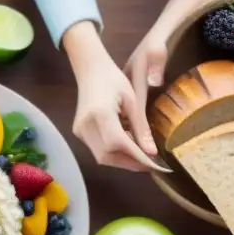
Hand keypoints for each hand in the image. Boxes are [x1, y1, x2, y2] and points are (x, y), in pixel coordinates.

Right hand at [74, 52, 157, 170]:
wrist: (90, 70)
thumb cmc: (114, 79)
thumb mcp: (133, 100)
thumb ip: (141, 127)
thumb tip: (152, 152)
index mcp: (100, 113)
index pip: (118, 144)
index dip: (136, 157)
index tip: (154, 165)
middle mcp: (86, 126)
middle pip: (107, 156)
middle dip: (130, 163)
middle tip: (150, 164)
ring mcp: (79, 130)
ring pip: (102, 157)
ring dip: (122, 161)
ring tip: (141, 157)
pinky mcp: (79, 132)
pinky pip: (97, 150)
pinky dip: (114, 153)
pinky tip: (127, 147)